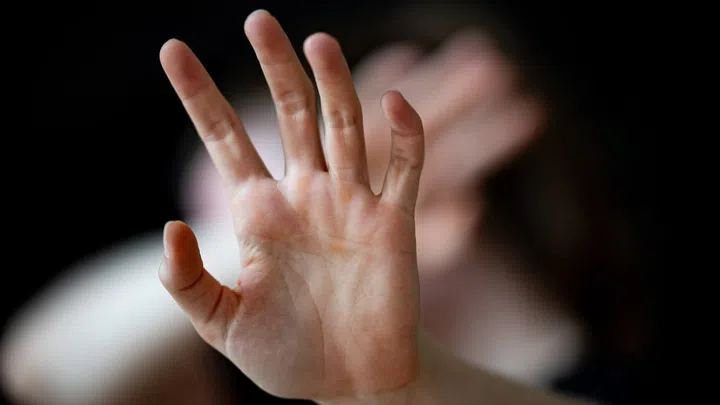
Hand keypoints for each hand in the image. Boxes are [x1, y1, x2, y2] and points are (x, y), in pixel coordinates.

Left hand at [159, 9, 424, 401]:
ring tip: (319, 42)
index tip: (173, 51)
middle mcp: (304, 195)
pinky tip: (393, 104)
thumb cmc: (284, 355)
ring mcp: (350, 204)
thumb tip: (169, 226)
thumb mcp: (221, 324)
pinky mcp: (392, 224)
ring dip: (335, 85)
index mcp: (258, 212)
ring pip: (344, 129)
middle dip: (275, 69)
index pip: (226, 138)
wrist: (348, 382)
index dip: (198, 95)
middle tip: (259, 20)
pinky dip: (405, 136)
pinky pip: (405, 170)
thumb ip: (188, 281)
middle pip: (290, 115)